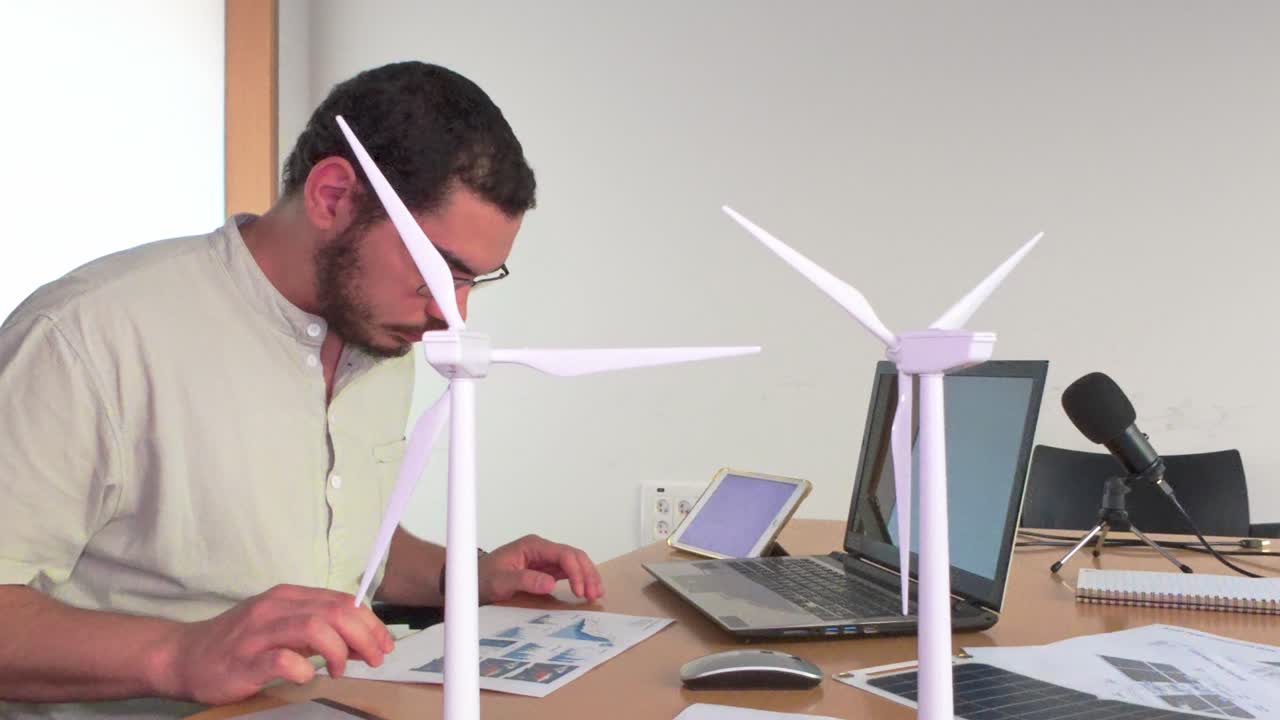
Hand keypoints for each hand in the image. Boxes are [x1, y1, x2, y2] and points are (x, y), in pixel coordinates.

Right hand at [162, 584, 394, 703]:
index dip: (370, 622)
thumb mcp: (281, 627)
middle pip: (335, 612)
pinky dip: (302, 670)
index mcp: (288, 597)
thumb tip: (361, 641)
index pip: (342, 601)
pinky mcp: (244, 660)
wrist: (183, 656)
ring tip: (339, 670)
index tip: (383, 644)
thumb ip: (318, 630)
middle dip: (364, 636)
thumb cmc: (238, 644)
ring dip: (338, 651)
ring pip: (315, 628)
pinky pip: (282, 660)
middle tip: (374, 659)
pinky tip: (305, 678)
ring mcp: (258, 633)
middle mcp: (275, 608)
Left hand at [477, 534, 603, 603]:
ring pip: (575, 563)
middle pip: (574, 556)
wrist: (471, 583)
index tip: (579, 590)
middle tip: (594, 594)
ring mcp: (545, 559)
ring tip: (596, 594)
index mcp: (532, 546)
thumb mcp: (500, 581)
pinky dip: (580, 580)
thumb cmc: (483, 579)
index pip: (563, 553)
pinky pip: (568, 572)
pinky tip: (587, 591)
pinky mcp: (545, 570)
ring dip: (587, 576)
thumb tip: (550, 583)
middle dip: (587, 573)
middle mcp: (542, 549)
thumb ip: (524, 580)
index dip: (576, 571)